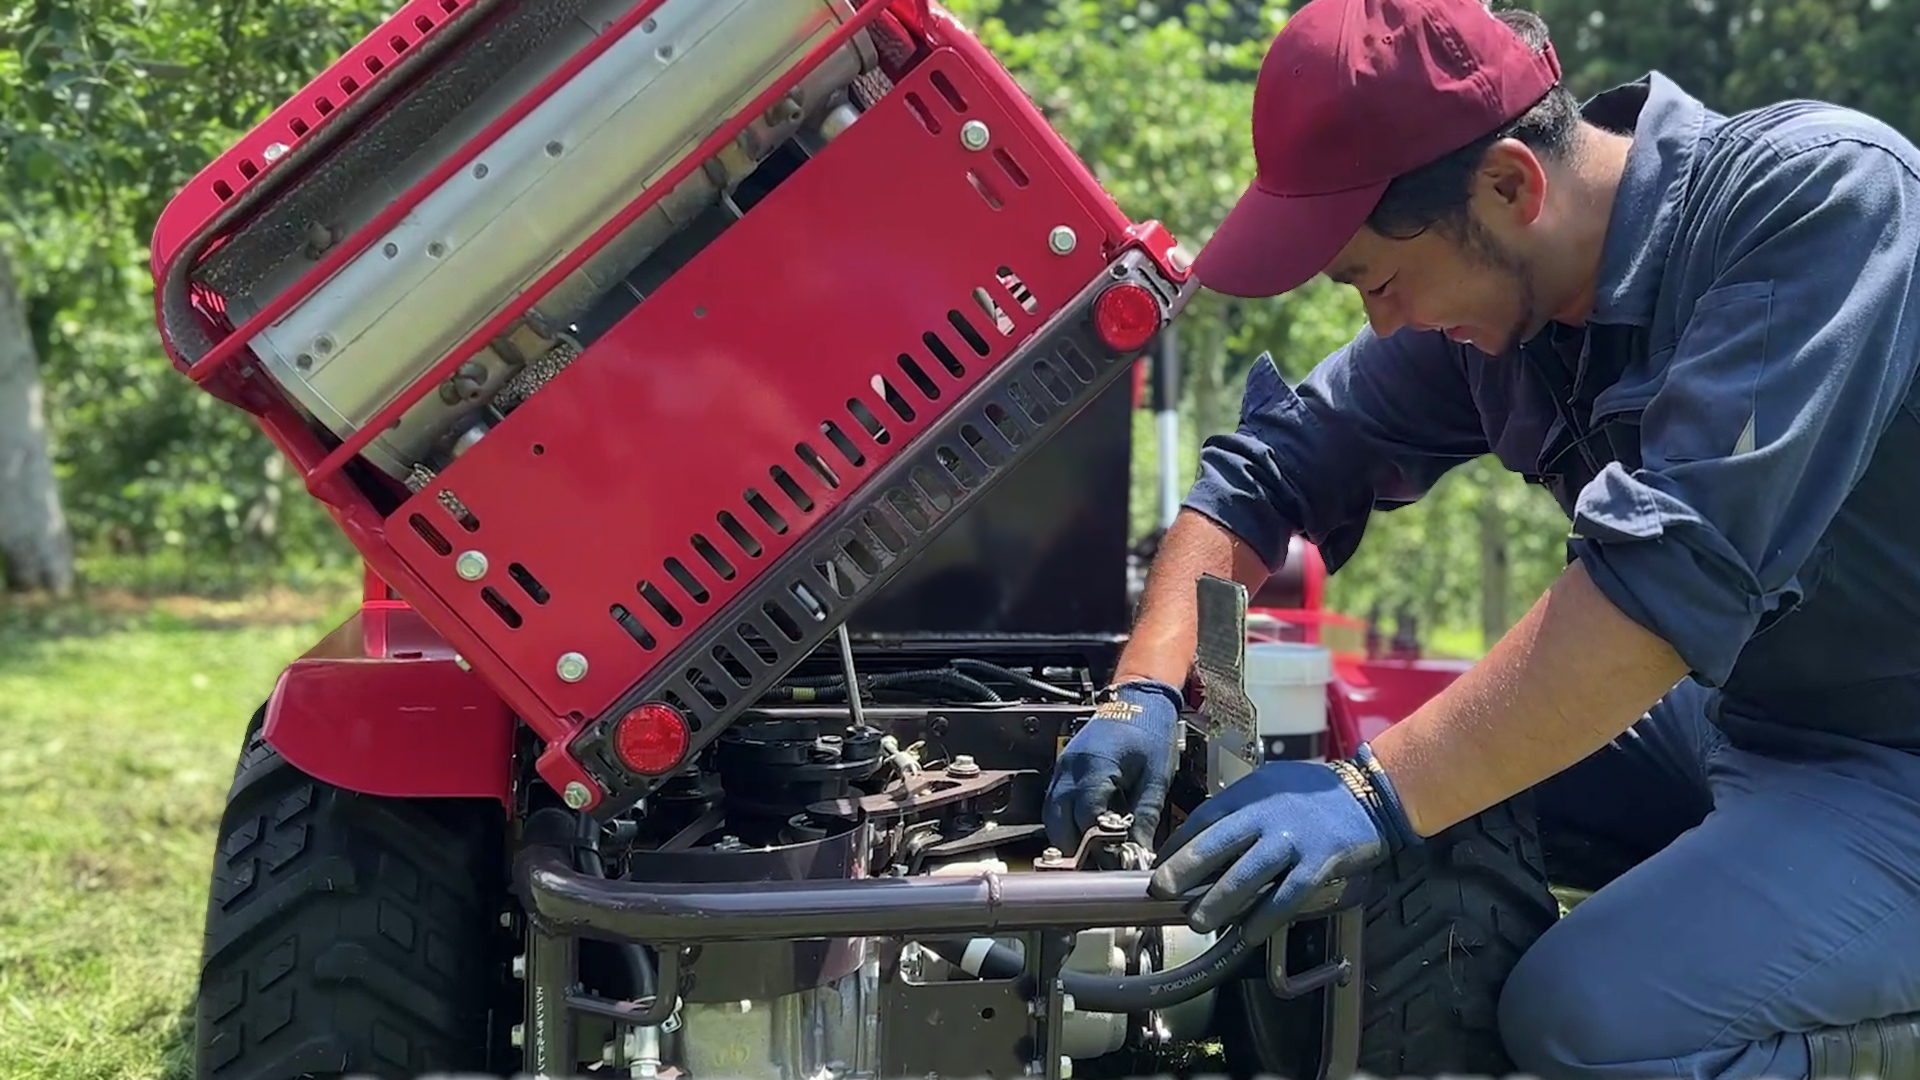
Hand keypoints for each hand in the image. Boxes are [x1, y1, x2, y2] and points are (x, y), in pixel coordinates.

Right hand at [1044, 679, 1184, 850]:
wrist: (1141, 697)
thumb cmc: (1151, 732)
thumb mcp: (1156, 777)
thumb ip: (1145, 817)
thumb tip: (1140, 854)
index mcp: (1095, 768)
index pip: (1085, 819)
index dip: (1096, 846)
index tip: (1113, 864)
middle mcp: (1071, 768)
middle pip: (1058, 821)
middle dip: (1073, 849)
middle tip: (1095, 868)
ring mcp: (1063, 766)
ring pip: (1051, 814)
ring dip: (1066, 837)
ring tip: (1090, 855)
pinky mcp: (1064, 766)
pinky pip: (1055, 801)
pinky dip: (1065, 820)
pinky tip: (1084, 831)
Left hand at [1147, 744, 1420, 933]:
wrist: (1368, 795)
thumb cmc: (1310, 795)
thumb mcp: (1269, 787)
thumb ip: (1239, 811)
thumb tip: (1198, 844)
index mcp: (1251, 794)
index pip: (1205, 817)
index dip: (1179, 843)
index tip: (1159, 865)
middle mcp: (1267, 815)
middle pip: (1219, 842)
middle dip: (1186, 868)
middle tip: (1161, 891)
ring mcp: (1294, 840)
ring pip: (1249, 873)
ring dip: (1220, 900)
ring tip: (1197, 922)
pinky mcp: (1320, 863)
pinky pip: (1288, 895)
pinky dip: (1265, 916)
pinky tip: (1246, 934)